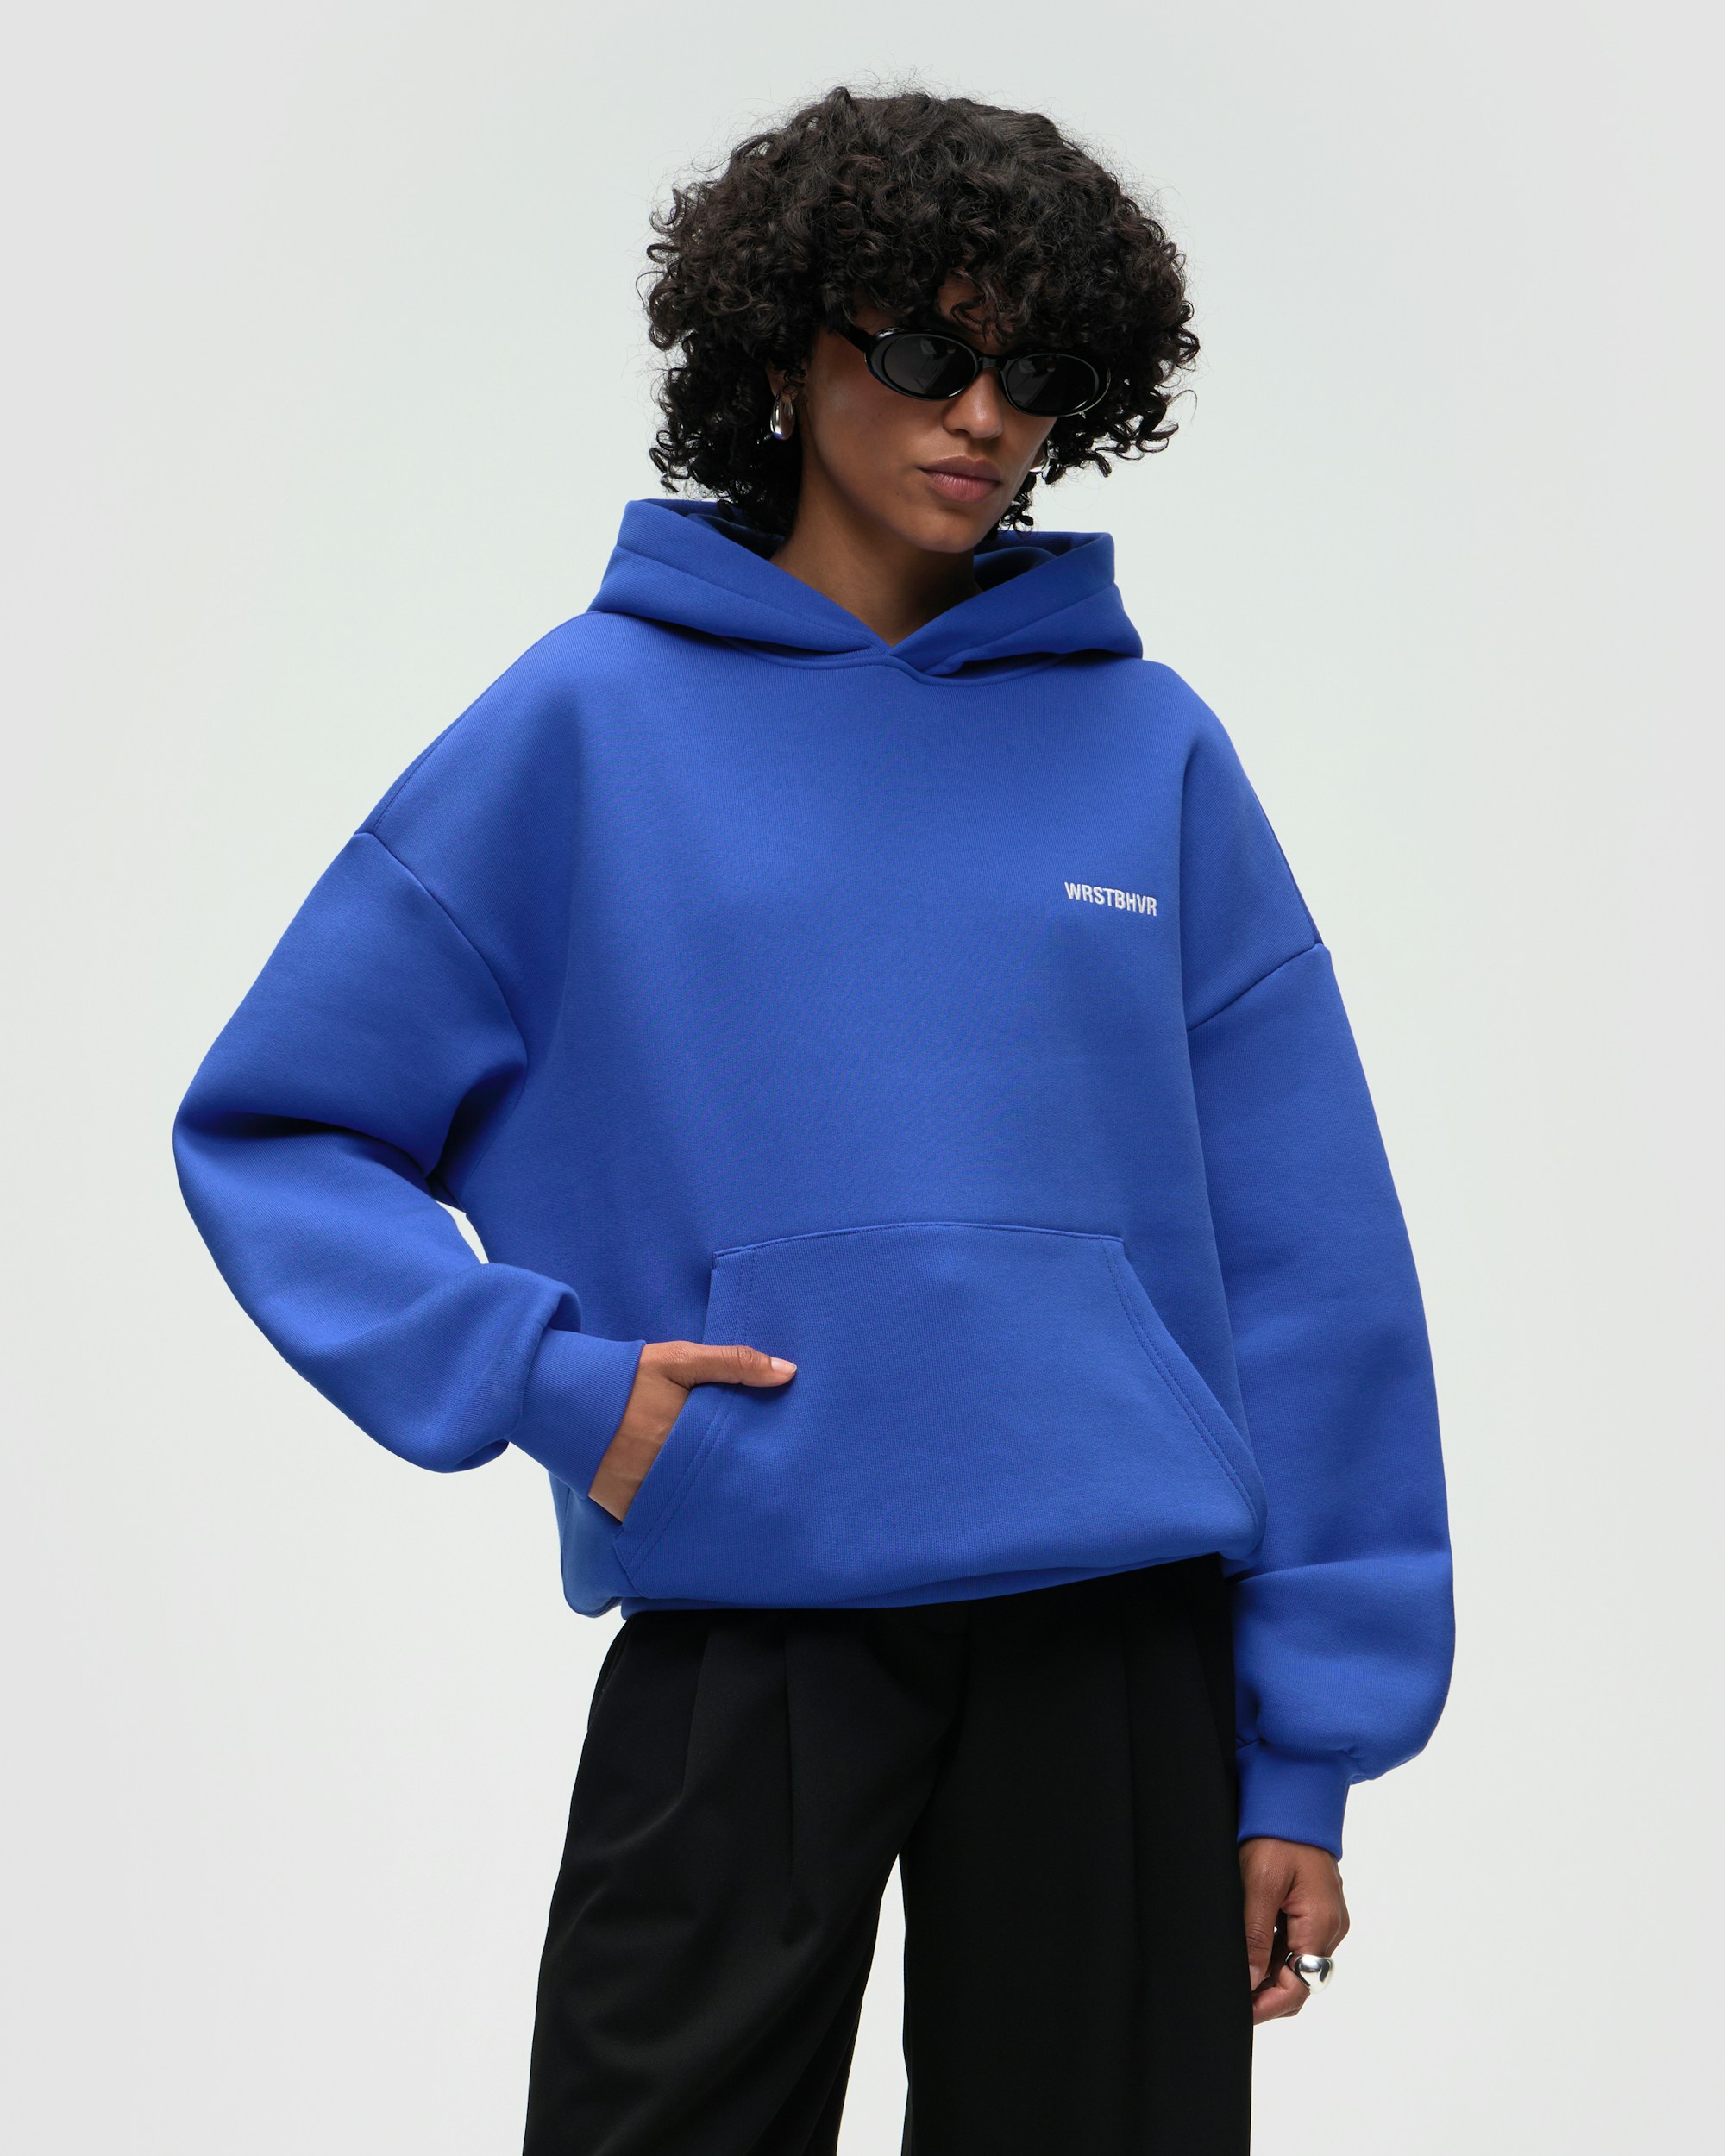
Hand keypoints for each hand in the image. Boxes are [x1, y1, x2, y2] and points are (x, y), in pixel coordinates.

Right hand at [586, 1339, 795, 1520]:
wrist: (562, 1398)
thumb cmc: (625, 1376)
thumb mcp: (678, 1359)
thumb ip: (733, 1362)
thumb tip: (789, 1373)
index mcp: (689, 1433)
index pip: (739, 1453)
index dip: (760, 1457)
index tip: (781, 1460)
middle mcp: (669, 1469)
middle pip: (719, 1485)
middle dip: (739, 1485)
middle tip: (768, 1490)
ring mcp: (647, 1493)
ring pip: (694, 1507)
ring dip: (711, 1503)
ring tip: (737, 1504)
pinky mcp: (626, 1509)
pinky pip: (662, 1520)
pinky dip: (678, 1517)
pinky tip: (699, 1517)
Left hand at [1240, 1836, 1349, 2023]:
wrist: (1295, 1796)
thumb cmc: (1278, 1834)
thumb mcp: (1259, 1884)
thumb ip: (1255, 1936)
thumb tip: (1249, 1981)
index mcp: (1321, 1925)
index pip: (1299, 1986)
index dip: (1267, 2004)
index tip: (1238, 2011)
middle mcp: (1330, 1928)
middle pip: (1301, 1980)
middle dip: (1267, 1993)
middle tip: (1232, 1996)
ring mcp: (1326, 1918)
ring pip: (1297, 1963)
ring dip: (1269, 1973)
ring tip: (1236, 1974)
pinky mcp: (1317, 1909)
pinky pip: (1297, 1943)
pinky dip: (1275, 1952)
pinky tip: (1250, 1950)